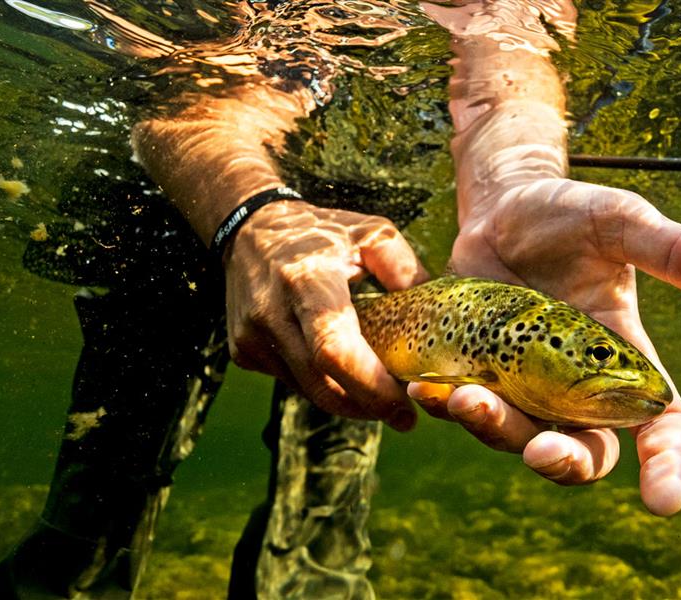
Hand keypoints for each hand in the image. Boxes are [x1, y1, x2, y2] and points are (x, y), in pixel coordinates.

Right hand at [225, 200, 428, 429]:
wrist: (248, 228)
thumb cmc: (319, 230)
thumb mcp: (371, 232)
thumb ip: (406, 271)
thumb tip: (437, 316)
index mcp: (306, 280)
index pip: (335, 349)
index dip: (370, 387)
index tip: (405, 408)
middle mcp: (272, 313)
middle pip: (323, 384)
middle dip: (367, 406)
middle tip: (404, 416)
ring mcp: (251, 337)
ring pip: (309, 390)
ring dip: (348, 400)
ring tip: (380, 393)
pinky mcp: (243, 351)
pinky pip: (293, 382)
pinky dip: (323, 384)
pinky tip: (343, 372)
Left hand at [411, 177, 680, 514]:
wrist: (501, 204)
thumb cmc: (571, 214)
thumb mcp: (622, 222)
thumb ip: (677, 251)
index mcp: (628, 362)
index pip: (663, 429)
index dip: (670, 469)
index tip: (664, 500)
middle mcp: (578, 388)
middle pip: (587, 455)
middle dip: (567, 465)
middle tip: (545, 452)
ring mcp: (524, 387)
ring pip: (518, 438)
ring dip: (496, 431)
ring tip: (466, 397)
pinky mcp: (474, 376)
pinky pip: (464, 413)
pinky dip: (449, 409)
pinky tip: (430, 388)